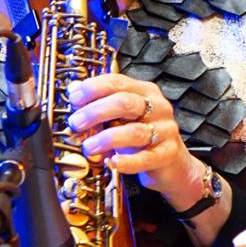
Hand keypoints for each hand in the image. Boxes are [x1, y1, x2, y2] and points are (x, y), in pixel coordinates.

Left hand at [65, 72, 209, 211]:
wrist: (172, 164)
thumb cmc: (141, 138)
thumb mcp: (120, 117)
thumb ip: (99, 103)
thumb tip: (74, 90)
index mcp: (144, 91)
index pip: (117, 82)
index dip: (93, 89)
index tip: (73, 99)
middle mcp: (158, 107)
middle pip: (125, 103)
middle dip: (95, 112)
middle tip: (76, 123)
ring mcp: (165, 130)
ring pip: (133, 131)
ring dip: (106, 139)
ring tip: (89, 147)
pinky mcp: (168, 153)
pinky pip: (145, 158)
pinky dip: (127, 162)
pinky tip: (113, 162)